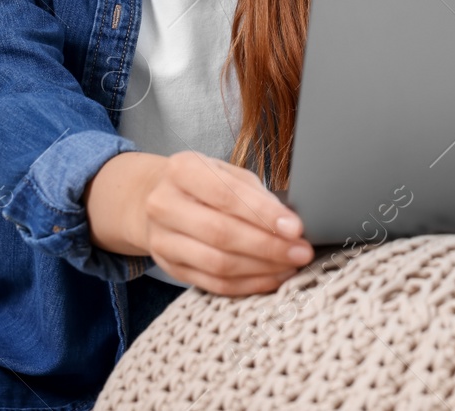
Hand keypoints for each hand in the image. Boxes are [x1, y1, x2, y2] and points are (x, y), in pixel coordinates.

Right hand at [86, 150, 312, 295]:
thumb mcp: (225, 173)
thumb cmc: (202, 184)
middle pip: (221, 233)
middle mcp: (164, 204)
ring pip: (217, 264)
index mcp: (181, 170)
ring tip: (291, 266)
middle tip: (301, 251)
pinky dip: (247, 284)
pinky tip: (271, 278)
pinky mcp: (170, 268)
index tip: (295, 227)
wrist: (154, 199)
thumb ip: (254, 194)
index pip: (225, 195)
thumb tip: (290, 224)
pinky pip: (213, 283)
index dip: (262, 214)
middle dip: (268, 246)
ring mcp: (163, 240)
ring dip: (261, 269)